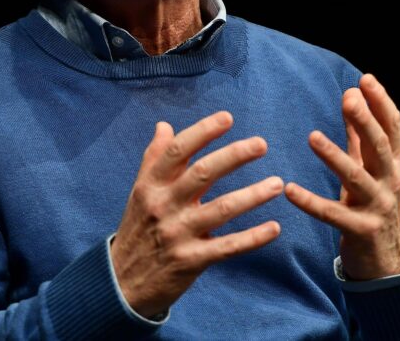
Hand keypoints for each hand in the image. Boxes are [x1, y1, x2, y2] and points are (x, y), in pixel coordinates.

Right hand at [110, 111, 283, 317]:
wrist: (122, 282)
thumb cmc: (137, 229)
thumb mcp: (139, 191)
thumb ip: (154, 157)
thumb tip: (164, 125)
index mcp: (151, 185)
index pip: (178, 151)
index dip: (203, 132)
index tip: (228, 117)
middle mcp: (164, 205)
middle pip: (203, 174)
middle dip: (234, 156)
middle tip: (261, 144)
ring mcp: (178, 234)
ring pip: (221, 209)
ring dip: (252, 195)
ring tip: (277, 184)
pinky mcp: (191, 261)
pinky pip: (227, 247)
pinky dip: (253, 238)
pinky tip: (275, 228)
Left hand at [285, 74, 399, 279]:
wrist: (385, 259)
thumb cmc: (372, 202)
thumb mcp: (369, 166)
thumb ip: (359, 133)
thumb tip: (353, 92)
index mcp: (394, 163)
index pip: (393, 128)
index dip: (380, 103)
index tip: (366, 79)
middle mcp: (390, 182)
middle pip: (380, 148)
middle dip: (366, 122)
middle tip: (349, 99)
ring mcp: (377, 207)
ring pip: (356, 178)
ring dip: (334, 157)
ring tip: (312, 137)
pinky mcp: (360, 230)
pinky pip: (332, 214)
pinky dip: (311, 202)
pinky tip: (289, 190)